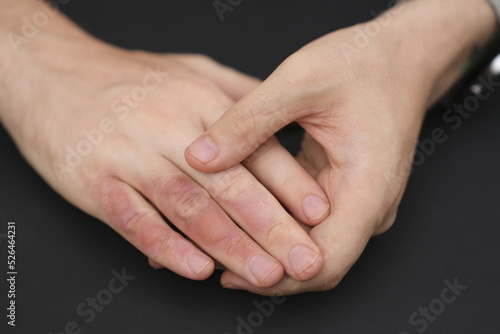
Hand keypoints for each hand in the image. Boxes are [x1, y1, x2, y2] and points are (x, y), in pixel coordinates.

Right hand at [0, 4, 329, 287]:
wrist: (51, 71)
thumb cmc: (128, 76)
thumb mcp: (191, 69)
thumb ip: (237, 93)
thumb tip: (279, 115)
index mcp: (201, 103)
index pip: (255, 148)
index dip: (290, 183)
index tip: (319, 215)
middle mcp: (171, 129)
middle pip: (230, 184)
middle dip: (272, 227)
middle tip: (304, 260)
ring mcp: (132, 156)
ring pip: (189, 207)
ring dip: (230, 245)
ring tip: (264, 274)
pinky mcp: (96, 181)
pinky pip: (136, 220)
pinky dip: (167, 246)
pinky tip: (197, 269)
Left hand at [185, 0, 495, 293]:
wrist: (400, 57)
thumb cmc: (362, 63)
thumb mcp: (300, 81)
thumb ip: (249, 121)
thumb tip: (199, 159)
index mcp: (368, 187)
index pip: (325, 261)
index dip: (277, 277)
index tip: (229, 273)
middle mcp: (369, 206)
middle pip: (316, 263)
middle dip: (265, 267)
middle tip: (209, 260)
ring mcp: (358, 203)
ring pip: (311, 247)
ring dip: (267, 248)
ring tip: (217, 242)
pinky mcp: (343, 193)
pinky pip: (309, 223)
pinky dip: (276, 226)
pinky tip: (241, 215)